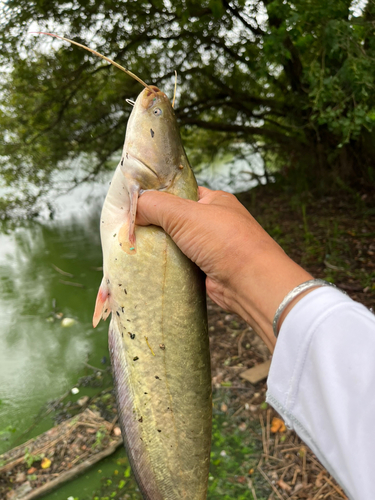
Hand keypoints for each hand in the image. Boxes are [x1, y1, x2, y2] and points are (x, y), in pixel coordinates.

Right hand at [137, 187, 311, 350]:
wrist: (251, 283)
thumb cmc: (225, 241)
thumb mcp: (185, 214)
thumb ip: (156, 205)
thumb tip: (133, 207)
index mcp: (214, 201)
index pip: (180, 193)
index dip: (158, 197)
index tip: (134, 205)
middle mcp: (214, 222)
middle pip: (175, 220)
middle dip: (155, 225)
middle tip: (130, 230)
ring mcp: (211, 247)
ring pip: (176, 244)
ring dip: (160, 248)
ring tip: (135, 248)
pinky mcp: (206, 269)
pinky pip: (181, 263)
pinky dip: (168, 265)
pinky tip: (149, 266)